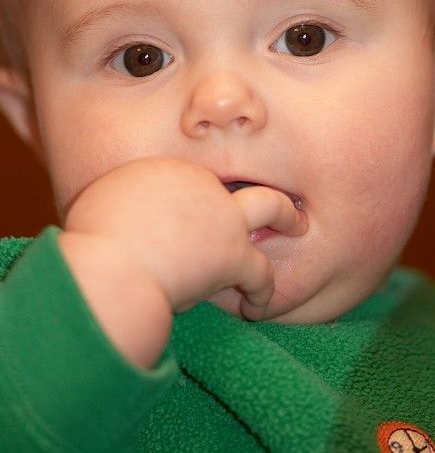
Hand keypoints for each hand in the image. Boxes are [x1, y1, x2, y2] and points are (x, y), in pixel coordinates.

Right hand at [64, 157, 305, 317]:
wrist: (112, 265)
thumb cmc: (95, 240)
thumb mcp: (104, 206)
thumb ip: (129, 206)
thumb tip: (135, 224)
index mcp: (169, 172)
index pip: (196, 183)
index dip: (200, 202)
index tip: (196, 221)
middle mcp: (201, 184)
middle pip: (237, 177)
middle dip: (253, 183)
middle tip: (261, 196)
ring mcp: (223, 215)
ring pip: (271, 206)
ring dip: (286, 216)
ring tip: (296, 225)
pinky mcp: (234, 254)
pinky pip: (262, 273)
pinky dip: (263, 291)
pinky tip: (258, 305)